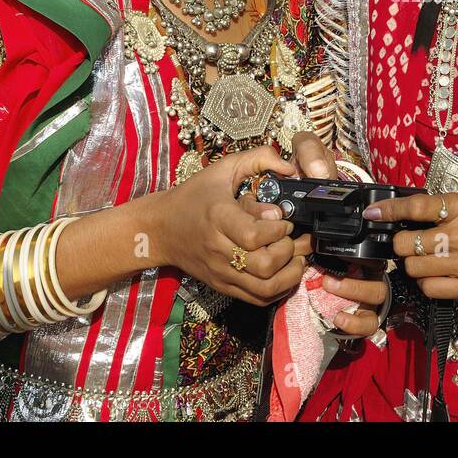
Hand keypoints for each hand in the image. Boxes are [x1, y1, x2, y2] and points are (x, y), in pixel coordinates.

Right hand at [154, 146, 306, 305]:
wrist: (160, 228)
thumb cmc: (194, 196)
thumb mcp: (223, 168)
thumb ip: (258, 158)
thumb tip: (290, 167)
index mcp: (219, 217)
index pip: (254, 236)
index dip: (279, 230)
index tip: (285, 220)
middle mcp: (219, 249)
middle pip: (264, 265)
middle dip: (289, 252)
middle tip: (294, 238)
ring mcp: (221, 271)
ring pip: (265, 288)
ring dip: (289, 274)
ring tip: (297, 257)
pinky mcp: (223, 285)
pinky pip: (258, 298)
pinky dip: (279, 288)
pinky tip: (284, 271)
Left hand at [286, 131, 387, 335]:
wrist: (299, 218)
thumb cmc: (312, 196)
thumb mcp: (309, 166)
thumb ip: (311, 155)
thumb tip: (318, 169)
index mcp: (368, 227)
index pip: (391, 229)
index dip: (387, 227)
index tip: (360, 231)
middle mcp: (372, 256)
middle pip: (384, 272)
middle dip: (359, 281)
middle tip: (328, 275)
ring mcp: (367, 282)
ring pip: (378, 297)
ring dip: (355, 296)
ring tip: (327, 287)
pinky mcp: (359, 306)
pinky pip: (370, 322)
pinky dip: (357, 324)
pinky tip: (337, 318)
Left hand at [365, 193, 457, 304]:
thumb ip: (439, 215)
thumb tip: (395, 221)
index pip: (416, 205)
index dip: (389, 210)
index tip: (371, 213)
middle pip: (407, 244)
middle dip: (404, 249)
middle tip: (414, 249)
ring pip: (415, 269)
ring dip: (417, 269)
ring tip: (433, 265)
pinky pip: (431, 289)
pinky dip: (431, 286)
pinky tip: (445, 279)